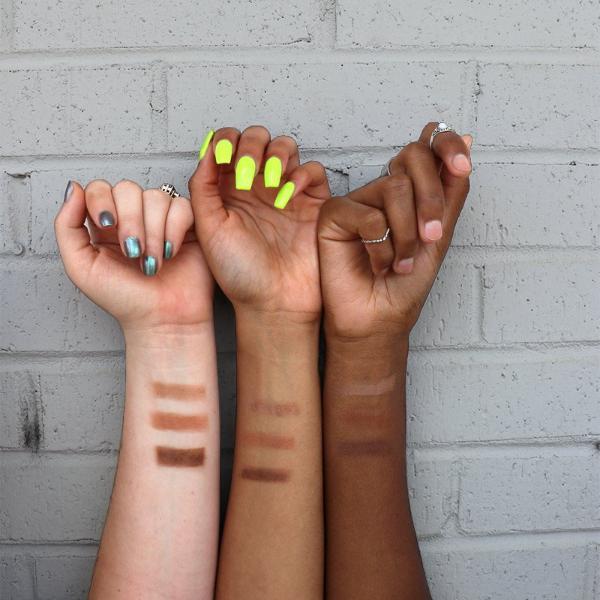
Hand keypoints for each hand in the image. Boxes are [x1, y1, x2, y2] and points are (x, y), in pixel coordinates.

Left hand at [54, 180, 212, 332]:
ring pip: (157, 197)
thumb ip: (67, 226)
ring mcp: (162, 220)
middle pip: (129, 189)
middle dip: (130, 221)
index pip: (101, 188)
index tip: (107, 225)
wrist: (162, 320)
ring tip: (152, 261)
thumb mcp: (81, 267)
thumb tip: (74, 189)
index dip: (103, 201)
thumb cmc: (125, 300)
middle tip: (132, 252)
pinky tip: (170, 252)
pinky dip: (174, 230)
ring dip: (153, 232)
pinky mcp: (189, 226)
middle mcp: (134, 217)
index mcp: (106, 224)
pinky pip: (183, 207)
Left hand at [188, 126, 329, 322]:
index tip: (222, 158)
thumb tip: (206, 150)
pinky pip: (313, 171)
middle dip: (252, 146)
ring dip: (276, 154)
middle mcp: (257, 186)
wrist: (274, 302)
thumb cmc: (240, 273)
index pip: (227, 144)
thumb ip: (202, 187)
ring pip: (286, 147)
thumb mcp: (208, 229)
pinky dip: (301, 175)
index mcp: (228, 190)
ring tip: (268, 182)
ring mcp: (286, 192)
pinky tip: (286, 197)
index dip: (225, 141)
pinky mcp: (313, 203)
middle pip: (258, 138)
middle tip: (248, 173)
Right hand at [318, 122, 472, 338]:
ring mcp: (358, 200)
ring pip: (395, 188)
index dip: (447, 145)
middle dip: (431, 199)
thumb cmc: (406, 284)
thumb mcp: (440, 236)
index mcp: (410, 191)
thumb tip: (470, 140)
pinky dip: (382, 247)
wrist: (380, 318)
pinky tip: (377, 264)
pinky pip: (369, 216)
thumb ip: (451, 192)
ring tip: (401, 263)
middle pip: (412, 157)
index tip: (463, 166)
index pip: (427, 148)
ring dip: (407, 234)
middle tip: (432, 236)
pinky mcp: (334, 214)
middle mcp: (383, 190)